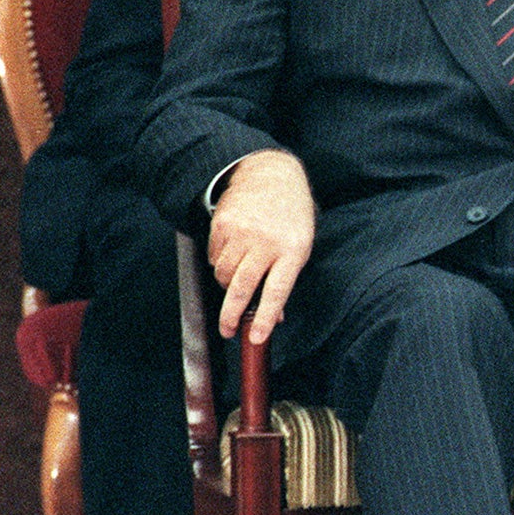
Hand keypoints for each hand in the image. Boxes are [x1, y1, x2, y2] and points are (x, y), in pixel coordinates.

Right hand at [206, 149, 315, 342]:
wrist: (271, 176)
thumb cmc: (290, 217)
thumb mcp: (300, 245)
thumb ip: (285, 278)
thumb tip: (273, 317)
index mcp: (293, 250)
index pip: (277, 291)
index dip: (264, 317)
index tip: (255, 338)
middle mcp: (267, 242)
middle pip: (242, 287)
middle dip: (231, 314)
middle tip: (227, 330)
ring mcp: (243, 233)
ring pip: (223, 274)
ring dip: (226, 284)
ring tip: (237, 276)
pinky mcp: (223, 225)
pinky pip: (213, 257)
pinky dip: (219, 262)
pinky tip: (232, 251)